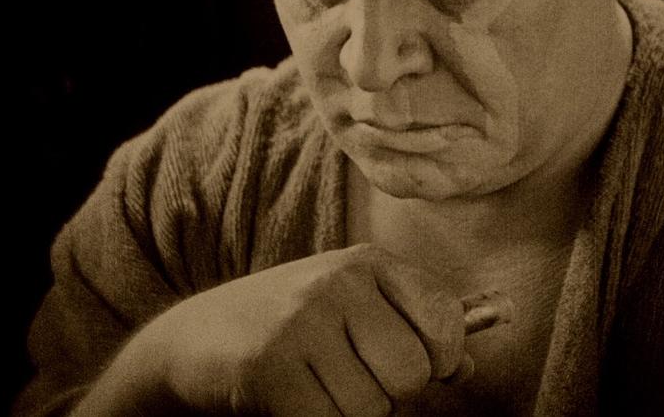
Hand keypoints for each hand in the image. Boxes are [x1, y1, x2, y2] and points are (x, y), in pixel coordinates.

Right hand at [113, 243, 470, 415]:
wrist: (195, 340)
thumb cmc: (291, 326)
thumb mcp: (353, 308)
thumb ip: (410, 327)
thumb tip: (468, 366)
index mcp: (368, 262)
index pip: (446, 316)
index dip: (444, 357)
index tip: (428, 367)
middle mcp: (339, 282)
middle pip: (413, 371)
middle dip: (393, 394)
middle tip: (355, 380)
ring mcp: (302, 321)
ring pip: (372, 406)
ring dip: (351, 412)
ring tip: (317, 385)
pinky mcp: (270, 366)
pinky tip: (294, 400)